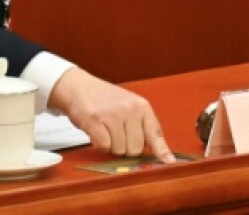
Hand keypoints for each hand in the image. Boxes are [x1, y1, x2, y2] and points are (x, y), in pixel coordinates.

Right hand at [49, 67, 174, 162]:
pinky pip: (104, 146)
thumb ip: (142, 126)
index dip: (162, 150)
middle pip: (136, 149)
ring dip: (111, 146)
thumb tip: (157, 153)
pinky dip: (99, 144)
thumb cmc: (106, 101)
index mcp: (142, 106)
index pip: (155, 133)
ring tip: (106, 130)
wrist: (80, 87)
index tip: (169, 162)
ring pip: (119, 150)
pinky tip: (97, 131)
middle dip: (126, 147)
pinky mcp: (95, 120)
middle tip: (116, 133)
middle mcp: (130, 109)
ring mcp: (113, 114)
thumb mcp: (130, 107)